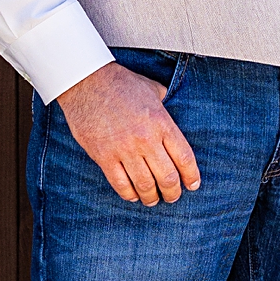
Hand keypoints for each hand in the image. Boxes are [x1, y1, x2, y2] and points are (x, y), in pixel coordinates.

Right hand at [57, 60, 200, 205]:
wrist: (86, 81)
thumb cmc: (120, 83)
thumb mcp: (151, 88)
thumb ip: (165, 102)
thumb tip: (171, 105)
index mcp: (162, 123)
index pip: (185, 158)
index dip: (191, 176)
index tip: (193, 185)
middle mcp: (146, 139)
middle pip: (167, 177)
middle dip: (173, 193)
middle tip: (172, 197)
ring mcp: (124, 149)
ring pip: (145, 185)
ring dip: (151, 197)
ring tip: (153, 199)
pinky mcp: (104, 156)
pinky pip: (120, 184)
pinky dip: (128, 194)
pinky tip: (132, 195)